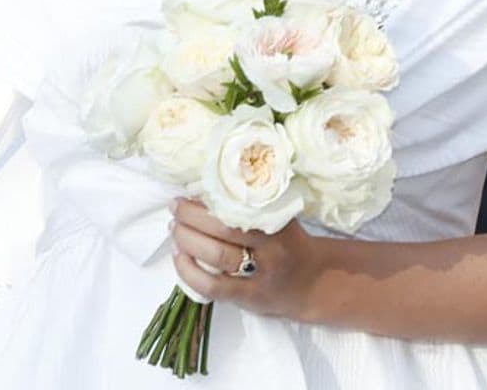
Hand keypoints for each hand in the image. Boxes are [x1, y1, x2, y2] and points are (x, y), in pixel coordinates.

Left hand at [170, 199, 319, 320]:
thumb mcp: (280, 217)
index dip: (208, 200)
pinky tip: (178, 258)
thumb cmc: (289, 242)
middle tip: (174, 206)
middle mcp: (270, 248)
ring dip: (188, 240)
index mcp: (276, 222)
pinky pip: (214, 287)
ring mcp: (259, 275)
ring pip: (217, 257)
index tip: (188, 191)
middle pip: (224, 230)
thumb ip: (253, 204)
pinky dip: (190, 273)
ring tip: (174, 228)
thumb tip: (207, 187)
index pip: (237, 207)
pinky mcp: (249, 298)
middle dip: (192, 217)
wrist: (312, 282)